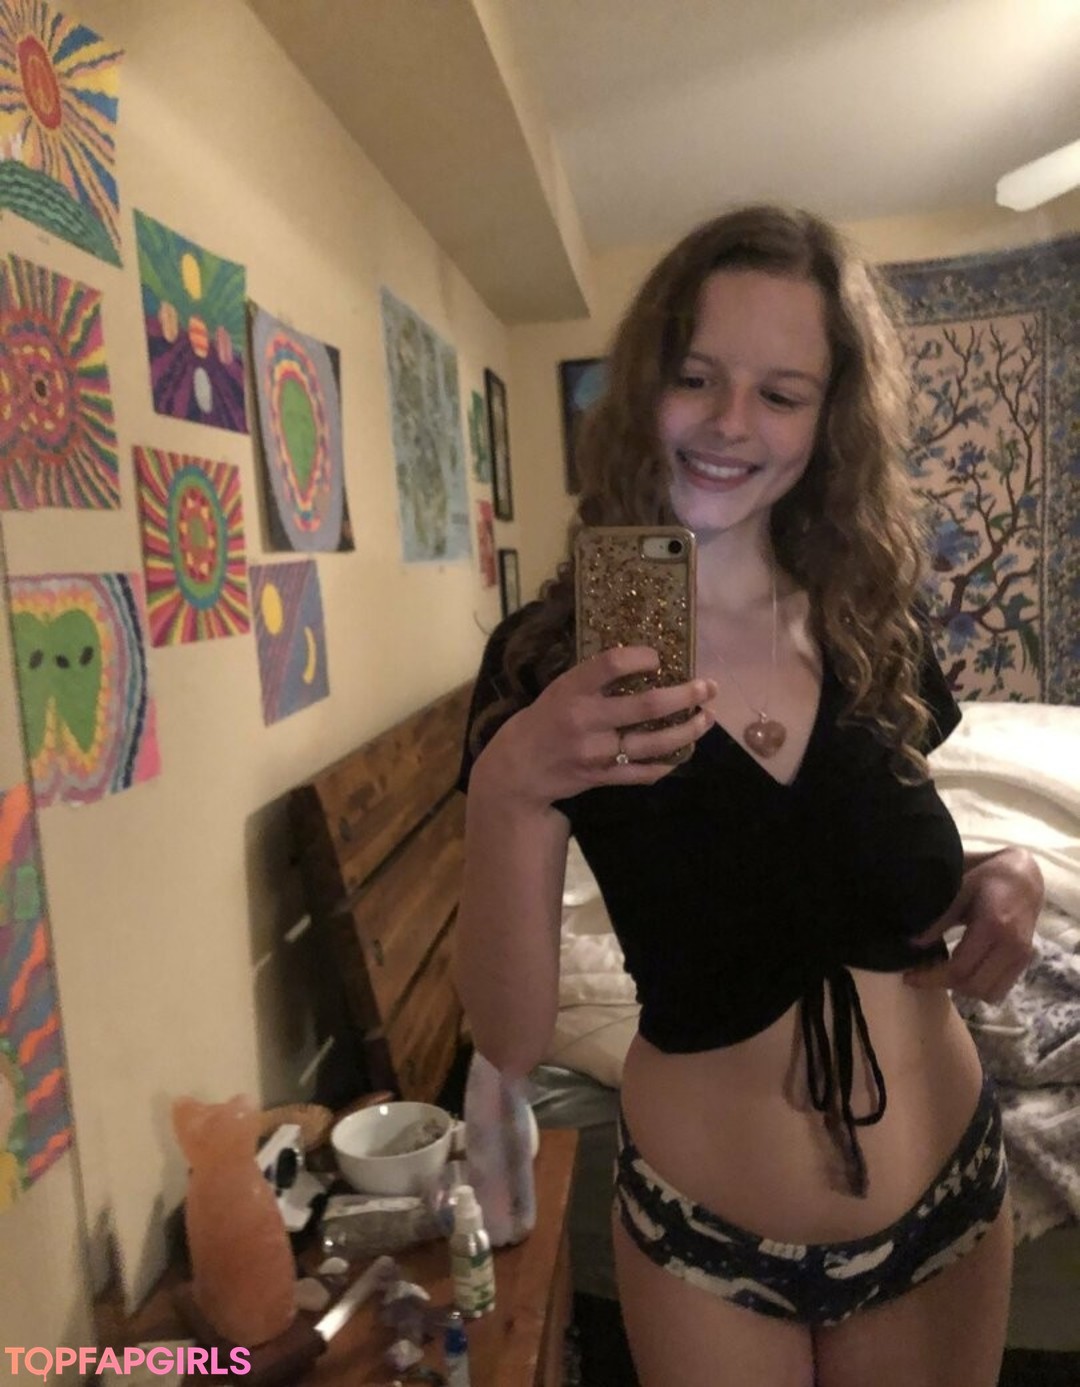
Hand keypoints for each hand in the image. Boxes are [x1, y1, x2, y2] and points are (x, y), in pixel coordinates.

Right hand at [473, 646, 715, 809]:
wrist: (520, 768)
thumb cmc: (547, 718)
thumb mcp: (563, 688)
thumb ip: (597, 678)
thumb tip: (646, 658)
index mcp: (573, 689)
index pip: (612, 664)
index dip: (642, 657)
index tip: (660, 657)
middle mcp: (586, 720)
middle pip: (648, 705)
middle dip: (687, 695)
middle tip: (709, 687)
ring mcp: (597, 752)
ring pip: (655, 742)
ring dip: (688, 730)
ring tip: (706, 717)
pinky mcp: (604, 777)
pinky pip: (645, 772)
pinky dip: (669, 762)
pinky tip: (683, 750)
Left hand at [904, 848, 1042, 1002]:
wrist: (1025, 880)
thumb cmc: (987, 880)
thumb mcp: (960, 891)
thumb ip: (940, 919)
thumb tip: (914, 944)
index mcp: (993, 927)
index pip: (959, 968)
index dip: (931, 978)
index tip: (909, 977)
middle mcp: (1011, 947)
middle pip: (973, 986)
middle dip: (944, 985)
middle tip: (922, 975)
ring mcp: (1022, 958)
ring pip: (989, 994)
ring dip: (964, 989)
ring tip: (943, 973)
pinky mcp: (1025, 963)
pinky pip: (1001, 989)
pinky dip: (980, 988)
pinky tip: (964, 972)